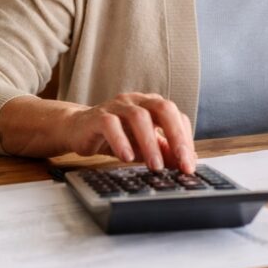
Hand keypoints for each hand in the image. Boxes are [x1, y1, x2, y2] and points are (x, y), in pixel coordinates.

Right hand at [64, 92, 196, 173]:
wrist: (78, 129)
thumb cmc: (115, 135)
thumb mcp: (143, 146)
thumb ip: (164, 152)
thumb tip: (187, 164)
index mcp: (153, 105)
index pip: (177, 117)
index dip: (186, 140)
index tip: (189, 165)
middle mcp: (138, 101)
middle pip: (163, 109)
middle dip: (176, 135)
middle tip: (181, 161)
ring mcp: (118, 106)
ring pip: (138, 117)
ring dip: (150, 143)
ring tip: (156, 166)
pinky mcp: (98, 116)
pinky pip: (111, 124)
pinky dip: (121, 141)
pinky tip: (127, 158)